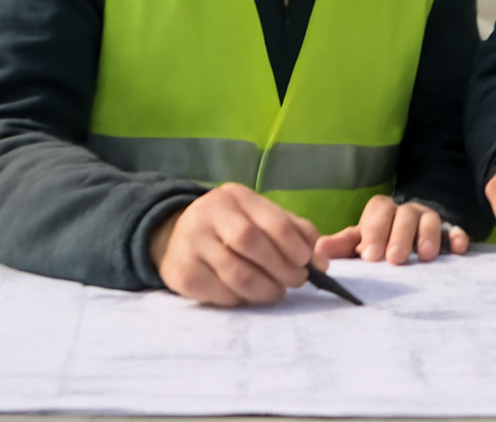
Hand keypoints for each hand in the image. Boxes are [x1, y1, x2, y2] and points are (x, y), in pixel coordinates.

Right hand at [148, 183, 326, 306]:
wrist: (174, 236)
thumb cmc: (230, 227)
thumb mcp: (260, 217)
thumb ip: (295, 232)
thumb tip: (321, 261)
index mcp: (236, 197)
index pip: (274, 222)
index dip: (296, 247)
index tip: (308, 263)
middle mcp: (209, 215)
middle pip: (252, 244)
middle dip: (282, 268)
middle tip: (296, 281)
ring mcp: (191, 244)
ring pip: (236, 274)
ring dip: (265, 289)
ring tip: (276, 291)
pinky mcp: (181, 274)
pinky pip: (219, 293)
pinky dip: (240, 299)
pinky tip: (246, 294)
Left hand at [316, 195, 469, 263]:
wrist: (409, 237)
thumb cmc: (379, 243)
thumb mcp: (360, 242)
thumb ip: (341, 246)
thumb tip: (317, 250)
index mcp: (382, 212)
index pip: (378, 212)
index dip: (375, 231)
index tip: (369, 256)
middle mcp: (405, 212)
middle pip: (405, 215)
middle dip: (400, 236)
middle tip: (394, 259)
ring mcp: (428, 220)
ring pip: (430, 219)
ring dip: (428, 236)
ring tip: (425, 257)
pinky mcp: (449, 231)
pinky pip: (455, 229)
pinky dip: (457, 237)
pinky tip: (457, 249)